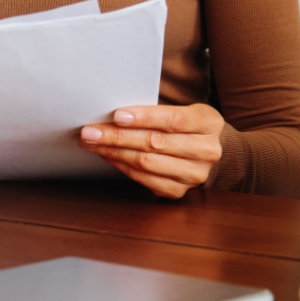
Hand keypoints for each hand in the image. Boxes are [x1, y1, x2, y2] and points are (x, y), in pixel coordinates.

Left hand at [78, 104, 223, 198]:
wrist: (209, 151)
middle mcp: (206, 151)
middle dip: (118, 136)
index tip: (116, 115)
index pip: (174, 120)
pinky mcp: (180, 191)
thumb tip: (113, 114)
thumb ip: (157, 112)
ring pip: (147, 163)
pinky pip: (144, 179)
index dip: (144, 118)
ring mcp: (194, 174)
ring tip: (91, 143)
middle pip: (156, 143)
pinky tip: (107, 156)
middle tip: (90, 131)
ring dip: (114, 152)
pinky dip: (122, 166)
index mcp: (209, 123)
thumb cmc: (187, 125)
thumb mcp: (183, 109)